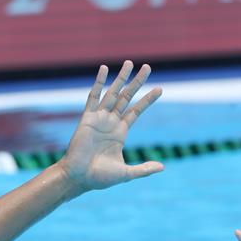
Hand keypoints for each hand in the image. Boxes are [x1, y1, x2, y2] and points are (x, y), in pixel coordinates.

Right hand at [58, 61, 163, 191]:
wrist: (79, 178)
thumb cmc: (99, 178)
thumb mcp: (126, 173)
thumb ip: (143, 169)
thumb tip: (162, 167)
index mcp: (120, 133)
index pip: (136, 111)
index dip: (147, 100)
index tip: (160, 89)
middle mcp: (110, 123)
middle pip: (126, 97)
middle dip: (137, 83)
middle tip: (147, 67)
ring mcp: (99, 119)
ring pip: (113, 94)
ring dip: (121, 78)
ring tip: (130, 63)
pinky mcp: (87, 119)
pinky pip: (93, 97)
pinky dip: (99, 83)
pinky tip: (104, 69)